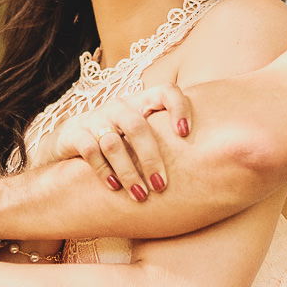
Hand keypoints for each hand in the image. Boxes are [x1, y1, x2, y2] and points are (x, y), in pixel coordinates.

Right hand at [44, 83, 191, 200]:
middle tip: (161, 186)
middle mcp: (119, 107)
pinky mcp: (76, 134)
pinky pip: (91, 151)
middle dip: (151, 158)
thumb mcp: (144, 134)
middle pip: (138, 126)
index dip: (179, 107)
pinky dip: (104, 171)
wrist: (71, 141)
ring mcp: (96, 119)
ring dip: (129, 172)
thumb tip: (216, 161)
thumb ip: (170, 140)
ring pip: (113, 143)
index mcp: (141, 103)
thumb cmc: (120, 141)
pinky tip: (115, 188)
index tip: (186, 133)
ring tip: (140, 195)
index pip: (166, 91)